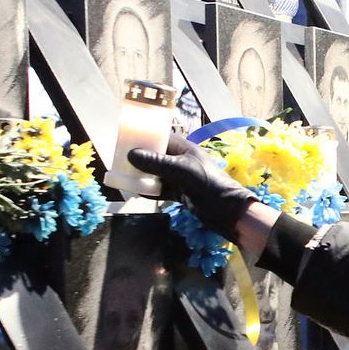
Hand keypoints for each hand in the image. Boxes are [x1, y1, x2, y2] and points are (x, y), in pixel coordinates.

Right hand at [128, 134, 256, 239]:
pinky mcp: (181, 193)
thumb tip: (131, 155)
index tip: (126, 141)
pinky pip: (161, 190)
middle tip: (120, 163)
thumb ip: (156, 163)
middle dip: (140, 160)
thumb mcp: (181, 171)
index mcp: (185, 149)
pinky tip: (137, 194)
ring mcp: (181, 178)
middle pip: (156, 157)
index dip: (145, 139)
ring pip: (157, 175)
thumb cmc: (208, 184)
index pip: (161, 138)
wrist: (228, 211)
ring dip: (143, 177)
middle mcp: (182, 161)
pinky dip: (150, 192)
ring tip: (124, 179)